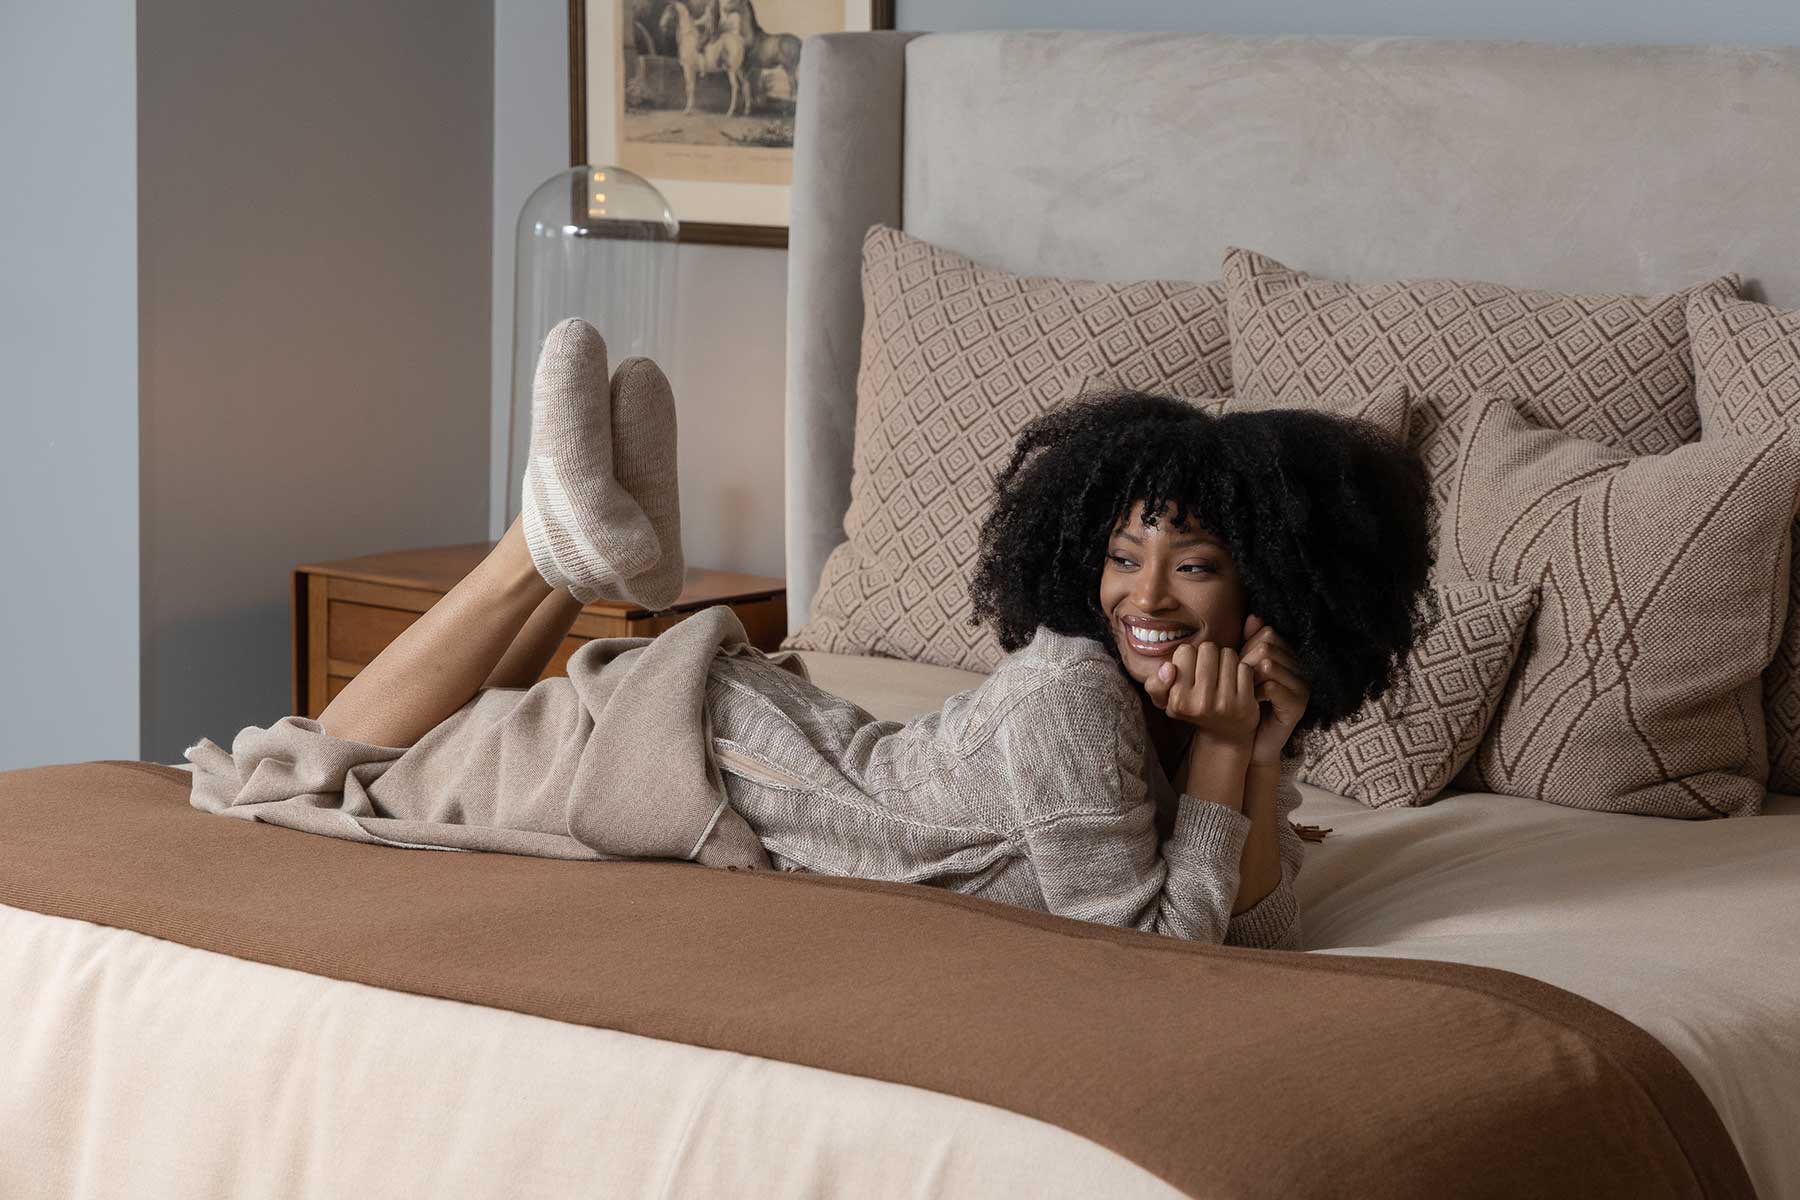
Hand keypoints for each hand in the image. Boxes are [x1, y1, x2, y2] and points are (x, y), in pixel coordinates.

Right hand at [1143, 641, 1258, 755]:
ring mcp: (1226, 703)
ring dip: (1226, 660)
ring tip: (1221, 675)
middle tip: (1208, 671)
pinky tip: (1236, 683)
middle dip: (1208, 655)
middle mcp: (1202, 702)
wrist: (1224, 737)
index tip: (1191, 670)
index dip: (1189, 656)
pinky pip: (1244, 667)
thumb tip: (1168, 667)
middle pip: (1208, 648)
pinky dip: (1241, 670)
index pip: (1185, 650)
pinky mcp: (1246, 703)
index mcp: (1179, 700)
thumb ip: (1155, 685)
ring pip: (1228, 654)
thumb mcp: (1166, 702)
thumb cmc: (1192, 711)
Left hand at [1240, 613, 1309, 765]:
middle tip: (1240, 683)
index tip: (1240, 668)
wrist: (1250, 742)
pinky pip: (1271, 686)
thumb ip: (1249, 643)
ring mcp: (1303, 686)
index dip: (1247, 647)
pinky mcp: (1299, 705)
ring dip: (1248, 680)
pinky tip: (1252, 703)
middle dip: (1245, 663)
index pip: (1267, 633)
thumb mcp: (1244, 670)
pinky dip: (1255, 693)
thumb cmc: (1245, 703)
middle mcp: (1302, 668)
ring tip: (1245, 693)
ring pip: (1268, 664)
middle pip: (1266, 647)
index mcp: (1291, 656)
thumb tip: (1254, 617)